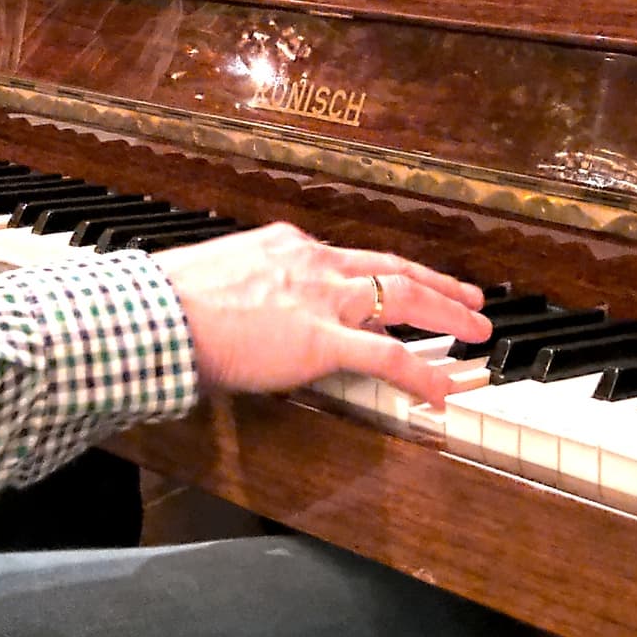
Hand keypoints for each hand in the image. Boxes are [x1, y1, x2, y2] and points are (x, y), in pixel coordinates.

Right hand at [159, 223, 490, 405]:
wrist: (159, 313)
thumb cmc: (170, 303)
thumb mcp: (216, 278)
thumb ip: (245, 290)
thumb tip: (243, 311)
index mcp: (285, 247)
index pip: (350, 259)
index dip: (385, 273)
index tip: (403, 282)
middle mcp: (312, 263)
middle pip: (392, 269)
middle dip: (437, 284)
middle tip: (471, 297)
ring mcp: (320, 299)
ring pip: (403, 299)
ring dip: (447, 314)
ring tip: (477, 330)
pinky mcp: (320, 340)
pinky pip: (385, 356)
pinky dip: (420, 372)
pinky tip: (443, 390)